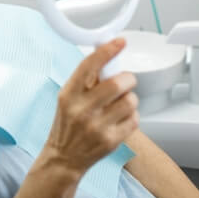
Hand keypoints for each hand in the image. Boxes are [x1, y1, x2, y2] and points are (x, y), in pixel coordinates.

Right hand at [44, 38, 138, 177]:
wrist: (64, 156)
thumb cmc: (67, 123)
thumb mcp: (68, 97)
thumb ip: (85, 79)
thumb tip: (105, 54)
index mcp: (69, 94)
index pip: (88, 66)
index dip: (106, 51)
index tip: (119, 41)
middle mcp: (82, 109)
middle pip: (117, 83)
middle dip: (127, 79)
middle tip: (125, 81)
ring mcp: (97, 126)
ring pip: (130, 101)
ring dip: (130, 98)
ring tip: (120, 103)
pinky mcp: (111, 140)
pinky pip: (134, 119)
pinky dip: (131, 115)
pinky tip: (120, 118)